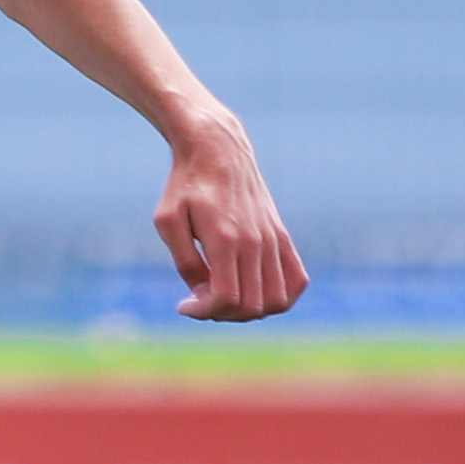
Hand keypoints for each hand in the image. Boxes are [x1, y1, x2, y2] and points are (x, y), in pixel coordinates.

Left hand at [154, 112, 308, 321]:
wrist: (218, 149)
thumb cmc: (186, 185)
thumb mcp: (167, 222)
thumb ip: (184, 261)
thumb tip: (201, 294)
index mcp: (224, 238)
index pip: (226, 297)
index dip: (204, 312)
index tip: (184, 305)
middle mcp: (255, 242)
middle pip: (251, 306)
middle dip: (222, 314)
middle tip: (201, 298)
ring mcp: (273, 240)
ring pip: (277, 301)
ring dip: (249, 311)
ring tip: (225, 295)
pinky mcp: (283, 236)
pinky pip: (297, 281)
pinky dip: (281, 298)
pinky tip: (254, 290)